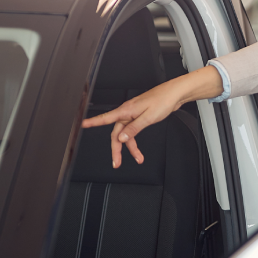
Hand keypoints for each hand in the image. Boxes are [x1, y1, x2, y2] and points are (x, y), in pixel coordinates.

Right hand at [82, 65, 223, 166]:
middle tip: (117, 162)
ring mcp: (134, 114)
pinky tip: (138, 147)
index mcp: (126, 111)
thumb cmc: (163, 100)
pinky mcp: (140, 116)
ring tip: (138, 158)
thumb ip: (134, 128)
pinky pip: (133, 130)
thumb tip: (122, 137)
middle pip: (117, 133)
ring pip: (126, 134)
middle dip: (117, 149)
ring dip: (130, 147)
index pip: (106, 119)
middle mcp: (128, 112)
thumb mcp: (148, 117)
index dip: (93, 122)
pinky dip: (135, 140)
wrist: (175, 94)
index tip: (82, 125)